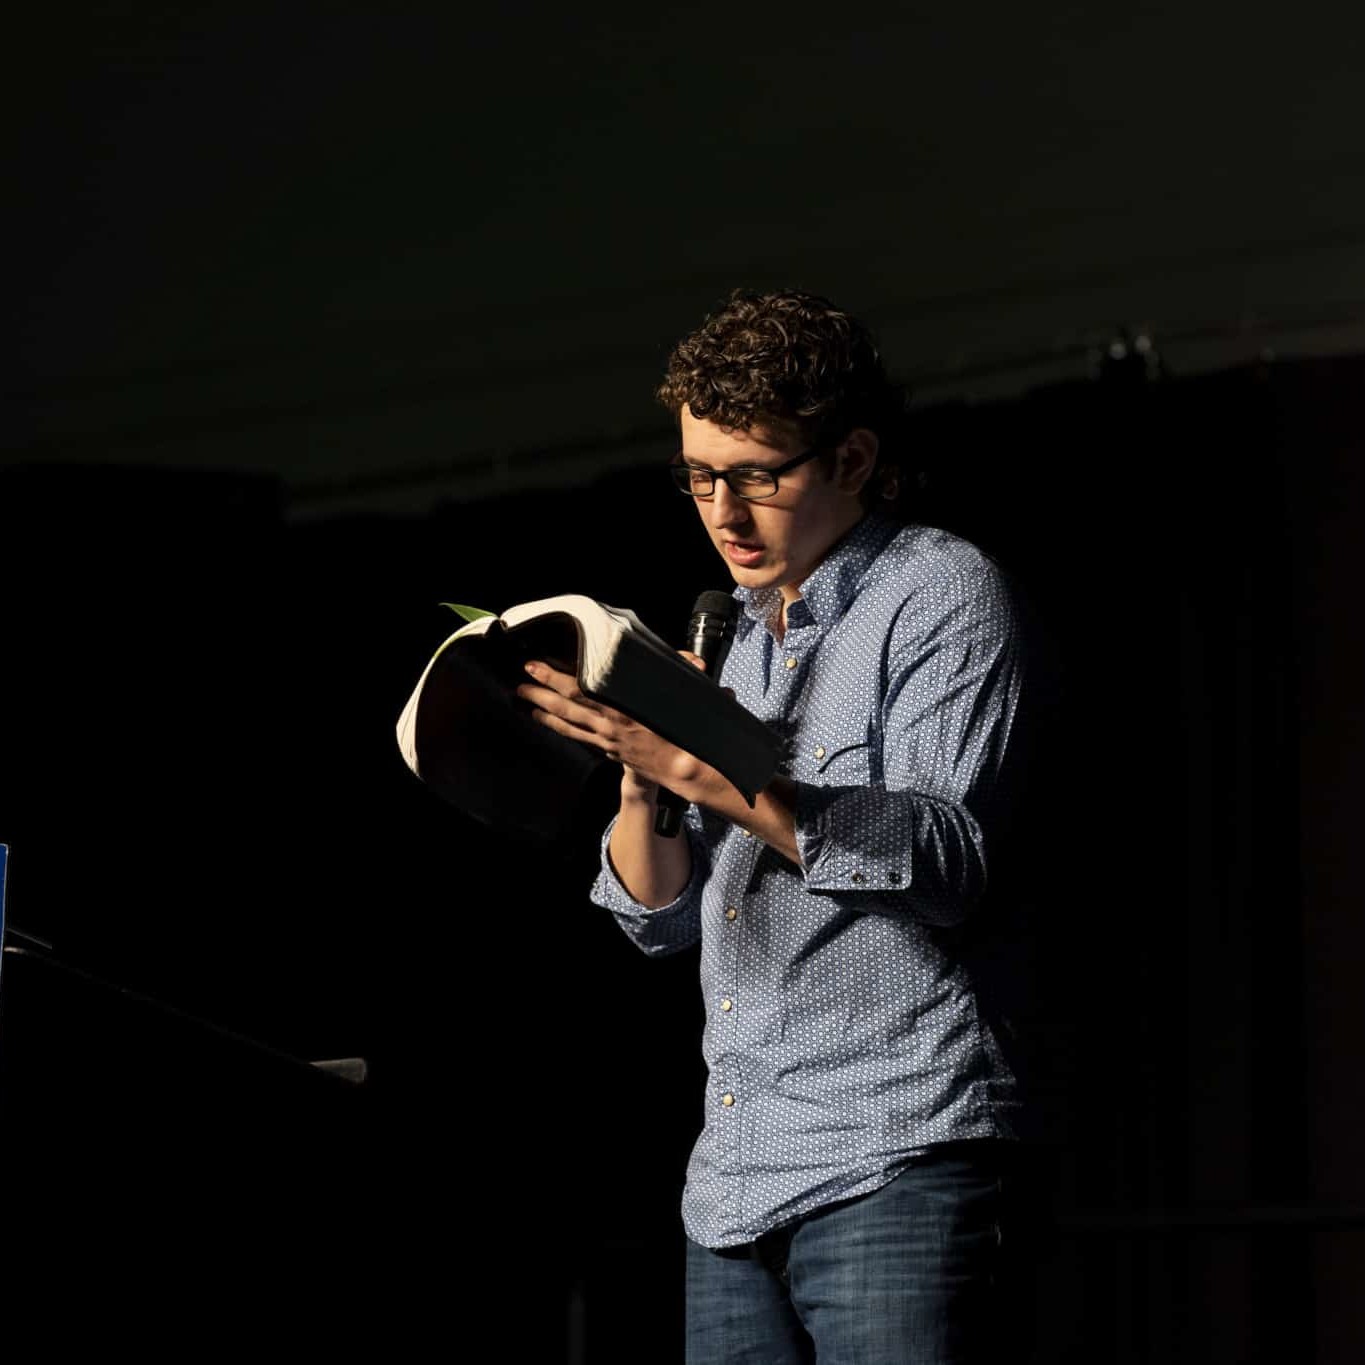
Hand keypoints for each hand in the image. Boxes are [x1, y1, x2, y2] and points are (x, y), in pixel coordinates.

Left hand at [515, 658, 710, 801]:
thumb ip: (683, 671)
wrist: (685, 768)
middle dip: (541, 691)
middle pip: (566, 705)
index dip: (555, 676)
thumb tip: (693, 660)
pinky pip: (577, 736)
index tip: (537, 664)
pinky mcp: (608, 750)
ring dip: (543, 711)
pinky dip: (560, 727)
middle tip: (522, 680)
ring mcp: (606, 739)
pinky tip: (547, 721)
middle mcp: (609, 723)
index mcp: (623, 706)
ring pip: (568, 723)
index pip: (581, 688)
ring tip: (524, 700)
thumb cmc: (684, 731)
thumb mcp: (688, 695)